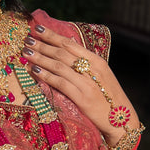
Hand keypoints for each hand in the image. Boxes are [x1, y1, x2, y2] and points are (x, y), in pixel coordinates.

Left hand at [22, 25, 139, 146]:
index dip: (52, 35)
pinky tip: (34, 70)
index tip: (38, 29)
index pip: (70, 44)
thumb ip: (85, 62)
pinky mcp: (82, 98)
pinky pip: (60, 83)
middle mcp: (92, 69)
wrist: (122, 120)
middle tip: (27, 40)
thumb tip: (66, 47)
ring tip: (26, 53)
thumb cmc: (108, 96)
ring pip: (58, 66)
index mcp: (97, 61)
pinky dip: (45, 75)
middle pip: (62, 53)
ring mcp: (87, 83)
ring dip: (40, 58)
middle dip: (42, 45)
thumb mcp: (100, 75)